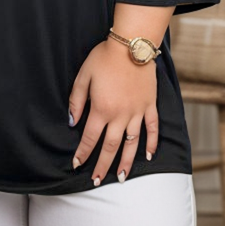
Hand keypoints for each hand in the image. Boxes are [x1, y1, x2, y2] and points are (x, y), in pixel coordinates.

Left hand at [68, 37, 157, 183]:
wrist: (131, 44)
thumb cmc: (104, 58)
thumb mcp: (83, 76)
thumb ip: (76, 101)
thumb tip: (72, 122)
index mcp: (102, 109)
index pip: (90, 138)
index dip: (83, 153)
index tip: (77, 164)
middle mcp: (120, 115)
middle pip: (110, 147)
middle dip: (102, 165)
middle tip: (97, 180)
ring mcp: (137, 112)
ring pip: (132, 143)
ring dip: (126, 162)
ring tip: (121, 177)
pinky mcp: (150, 105)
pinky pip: (152, 129)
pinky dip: (152, 143)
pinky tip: (148, 156)